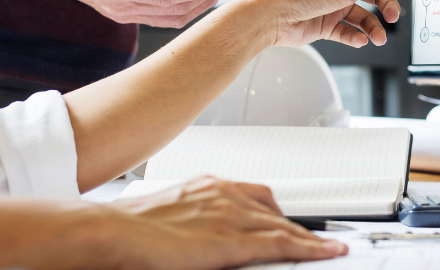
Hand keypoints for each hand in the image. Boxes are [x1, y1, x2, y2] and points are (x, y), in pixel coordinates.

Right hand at [109, 176, 346, 268]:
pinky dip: (309, 248)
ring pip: (283, 226)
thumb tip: (189, 236)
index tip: (285, 219)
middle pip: (273, 209)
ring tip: (327, 248)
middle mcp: (223, 194)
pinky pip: (282, 244)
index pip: (253, 195)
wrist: (112, 231)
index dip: (274, 211)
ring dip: (308, 238)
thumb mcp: (166, 215)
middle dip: (294, 224)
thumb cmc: (126, 228)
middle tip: (311, 238)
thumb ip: (187, 221)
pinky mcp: (232, 240)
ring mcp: (230, 215)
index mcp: (206, 186)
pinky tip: (325, 253)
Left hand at [239, 0, 425, 48]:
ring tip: (377, 37)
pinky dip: (356, 37)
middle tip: (392, 16)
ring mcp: (333, 3)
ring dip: (373, 27)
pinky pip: (348, 31)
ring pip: (364, 15)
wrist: (272, 16)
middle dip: (388, 4)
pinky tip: (359, 40)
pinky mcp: (325, 23)